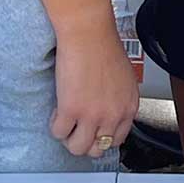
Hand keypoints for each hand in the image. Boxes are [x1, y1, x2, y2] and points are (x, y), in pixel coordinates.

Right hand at [50, 29, 140, 160]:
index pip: (117, 140)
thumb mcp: (124, 79)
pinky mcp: (71, 110)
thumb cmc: (104, 46)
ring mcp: (92, 115)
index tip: (92, 131)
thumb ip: (119, 99)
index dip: (101, 138)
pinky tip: (57, 111)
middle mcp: (113, 115)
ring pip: (77, 147)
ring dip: (68, 138)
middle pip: (97, 149)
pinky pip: (59, 132)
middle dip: (84, 142)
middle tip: (76, 130)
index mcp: (128, 107)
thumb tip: (108, 109)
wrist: (89, 33)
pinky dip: (55, 125)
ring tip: (65, 123)